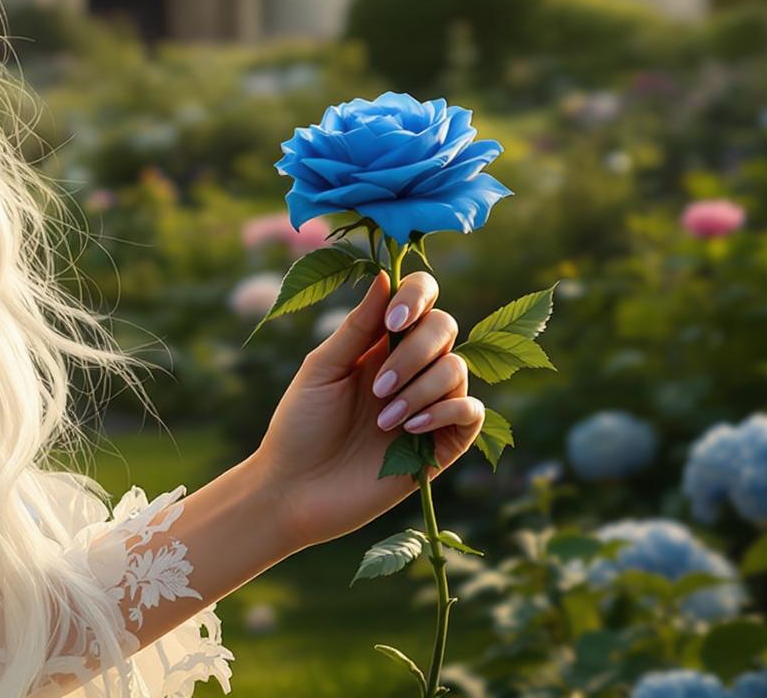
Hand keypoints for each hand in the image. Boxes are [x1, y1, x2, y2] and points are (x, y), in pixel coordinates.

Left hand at [251, 268, 485, 555]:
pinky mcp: (441, 444)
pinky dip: (446, 411)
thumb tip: (384, 276)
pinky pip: (471, 411)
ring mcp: (428, 405)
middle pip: (444, 327)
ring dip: (420, 389)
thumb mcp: (322, 369)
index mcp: (379, 342)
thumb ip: (357, 326)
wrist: (296, 490)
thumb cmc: (300, 425)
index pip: (420, 298)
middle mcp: (410, 368)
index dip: (417, 296)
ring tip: (382, 419)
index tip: (394, 321)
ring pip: (457, 369)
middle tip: (377, 386)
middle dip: (415, 352)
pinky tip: (410, 427)